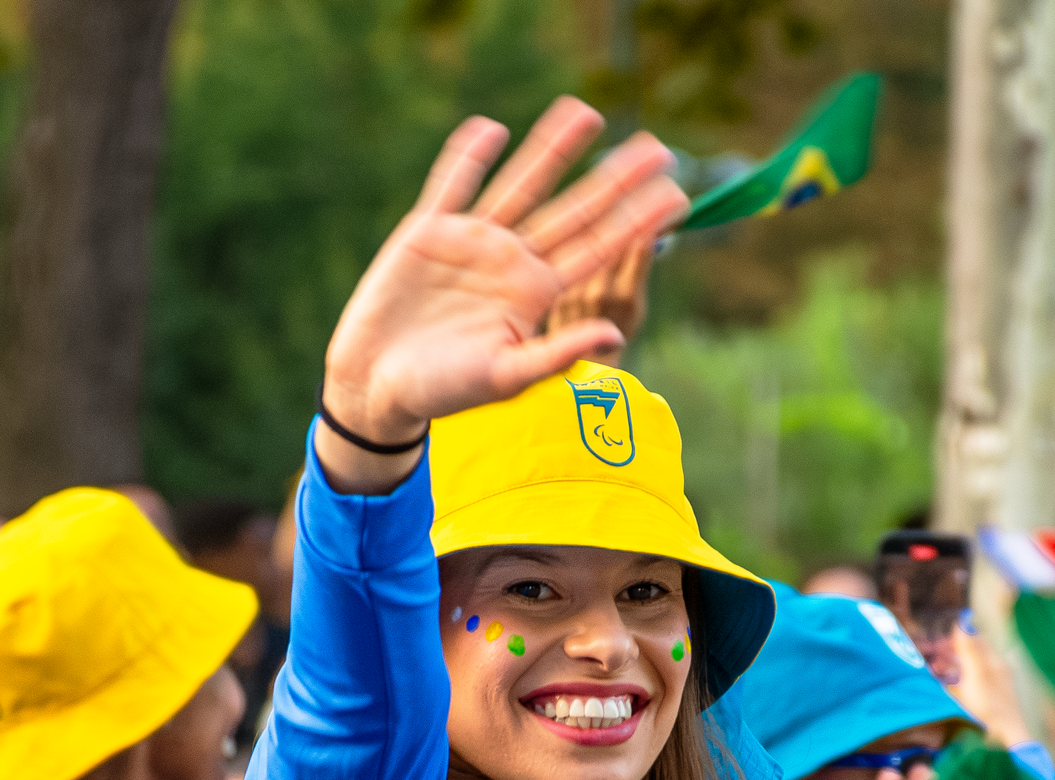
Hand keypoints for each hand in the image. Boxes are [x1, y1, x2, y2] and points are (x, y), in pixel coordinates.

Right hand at [316, 96, 688, 491]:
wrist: (378, 384)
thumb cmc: (443, 392)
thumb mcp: (505, 377)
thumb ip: (558, 353)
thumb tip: (615, 335)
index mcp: (536, 294)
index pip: (597, 249)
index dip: (636, 222)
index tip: (676, 196)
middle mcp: (512, 261)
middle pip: (573, 209)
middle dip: (614, 178)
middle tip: (659, 147)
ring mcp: (472, 242)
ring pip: (521, 184)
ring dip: (553, 149)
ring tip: (587, 112)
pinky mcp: (428, 231)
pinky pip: (452, 184)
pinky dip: (469, 156)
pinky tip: (492, 127)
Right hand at [947, 623, 1030, 747]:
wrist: (1003, 740)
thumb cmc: (989, 707)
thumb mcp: (976, 674)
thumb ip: (968, 648)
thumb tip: (963, 622)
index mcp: (995, 663)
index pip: (977, 641)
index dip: (959, 636)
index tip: (941, 638)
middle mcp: (996, 673)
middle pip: (973, 655)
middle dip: (953, 651)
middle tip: (934, 652)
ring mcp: (992, 689)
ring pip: (970, 671)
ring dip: (952, 667)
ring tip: (935, 668)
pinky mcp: (988, 704)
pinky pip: (969, 687)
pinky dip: (956, 683)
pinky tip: (946, 688)